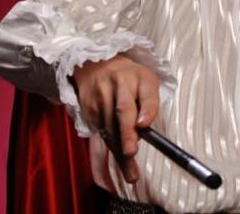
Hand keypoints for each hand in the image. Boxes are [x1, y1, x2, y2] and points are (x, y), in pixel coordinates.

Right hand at [72, 55, 160, 183]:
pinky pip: (101, 131)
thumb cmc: (129, 78)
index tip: (144, 124)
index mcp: (139, 76)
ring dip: (120, 150)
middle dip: (126, 134)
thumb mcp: (146, 82)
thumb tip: (145, 126)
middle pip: (123, 110)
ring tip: (131, 173)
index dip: (147, 108)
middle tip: (130, 152)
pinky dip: (111, 147)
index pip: (146, 91)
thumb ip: (150, 102)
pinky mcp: (89, 107)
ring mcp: (101, 95)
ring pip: (111, 126)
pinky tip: (120, 161)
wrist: (96, 66)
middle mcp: (119, 83)